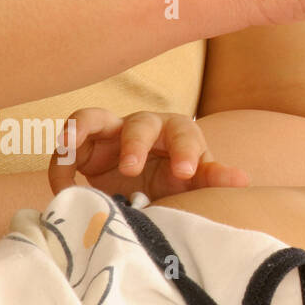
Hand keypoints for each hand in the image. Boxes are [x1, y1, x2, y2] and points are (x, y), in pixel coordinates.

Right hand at [48, 108, 248, 199]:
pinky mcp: (86, 144)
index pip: (185, 134)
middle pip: (142, 124)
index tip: (186, 172)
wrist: (145, 186)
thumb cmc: (174, 178)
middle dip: (136, 144)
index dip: (185, 150)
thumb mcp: (194, 182)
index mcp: (178, 133)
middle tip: (132, 170)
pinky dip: (62, 158)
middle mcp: (146, 126)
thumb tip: (243, 180)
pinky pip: (69, 141)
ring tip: (71, 154)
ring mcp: (112, 131)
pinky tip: (62, 183)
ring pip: (95, 118)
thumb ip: (213, 178)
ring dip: (84, 134)